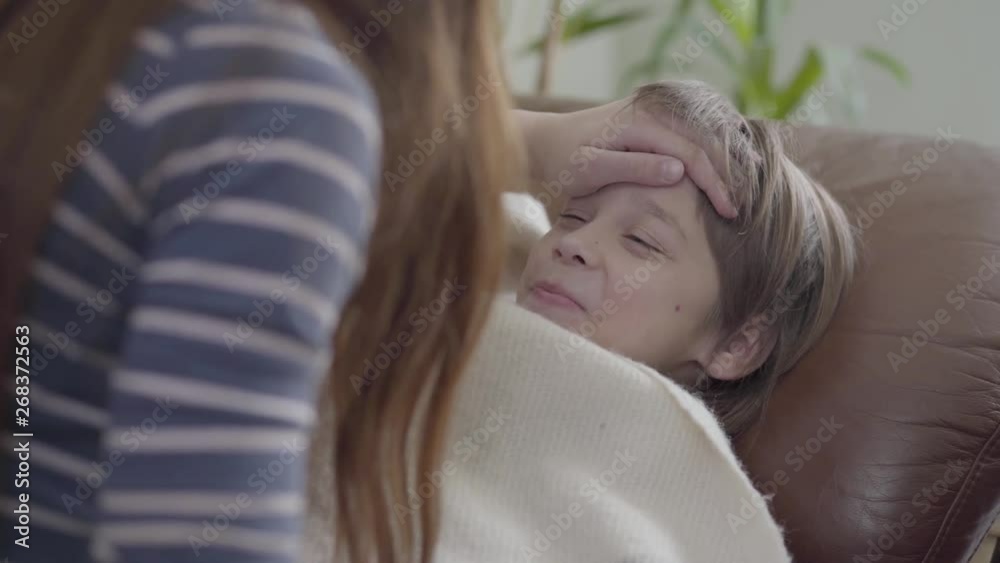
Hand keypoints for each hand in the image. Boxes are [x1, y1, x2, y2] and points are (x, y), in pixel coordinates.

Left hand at [516, 98, 735, 217]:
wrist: (544, 141)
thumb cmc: (562, 160)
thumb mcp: (590, 169)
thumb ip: (633, 168)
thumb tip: (679, 171)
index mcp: (640, 120)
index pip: (692, 152)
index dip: (715, 182)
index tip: (728, 210)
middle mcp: (653, 109)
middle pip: (706, 140)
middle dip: (728, 172)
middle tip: (742, 205)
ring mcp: (655, 111)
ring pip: (703, 135)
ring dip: (724, 161)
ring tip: (741, 190)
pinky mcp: (654, 118)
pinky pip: (691, 134)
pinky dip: (709, 153)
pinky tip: (721, 175)